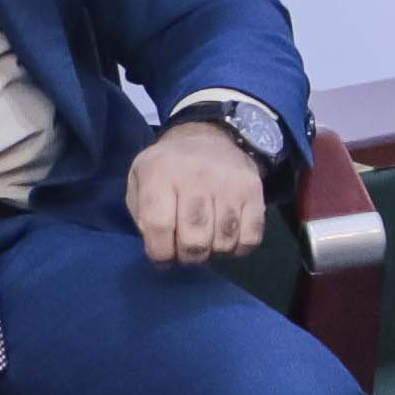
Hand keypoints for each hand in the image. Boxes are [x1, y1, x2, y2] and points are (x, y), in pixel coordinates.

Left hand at [128, 115, 270, 268]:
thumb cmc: (168, 168)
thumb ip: (141, 214)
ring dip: (213, 253)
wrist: (208, 137)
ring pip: (224, 241)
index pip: (158, 225)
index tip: (162, 257)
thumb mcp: (140, 180)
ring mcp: (229, 183)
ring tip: (206, 245)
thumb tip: (159, 247)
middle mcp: (196, 176)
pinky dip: (239, 248)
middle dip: (188, 257)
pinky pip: (251, 237)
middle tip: (185, 253)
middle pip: (194, 239)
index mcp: (160, 172)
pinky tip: (227, 239)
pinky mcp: (254, 190)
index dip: (159, 252)